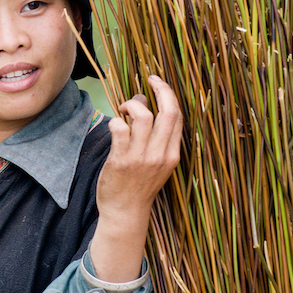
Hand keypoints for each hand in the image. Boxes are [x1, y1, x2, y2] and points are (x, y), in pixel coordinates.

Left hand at [90, 75, 182, 285]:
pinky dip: (116, 121)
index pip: (177, 116)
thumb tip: (146, 104)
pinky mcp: (121, 161)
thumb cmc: (139, 185)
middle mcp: (160, 155)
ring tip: (125, 109)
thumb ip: (157, 137)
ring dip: (132, 105)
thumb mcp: (158, 163)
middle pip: (167, 112)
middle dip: (160, 89)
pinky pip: (119, 129)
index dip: (168, 94)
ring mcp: (141, 158)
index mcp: (173, 154)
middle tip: (149, 80)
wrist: (125, 212)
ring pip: (143, 117)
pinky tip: (115, 125)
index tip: (157, 82)